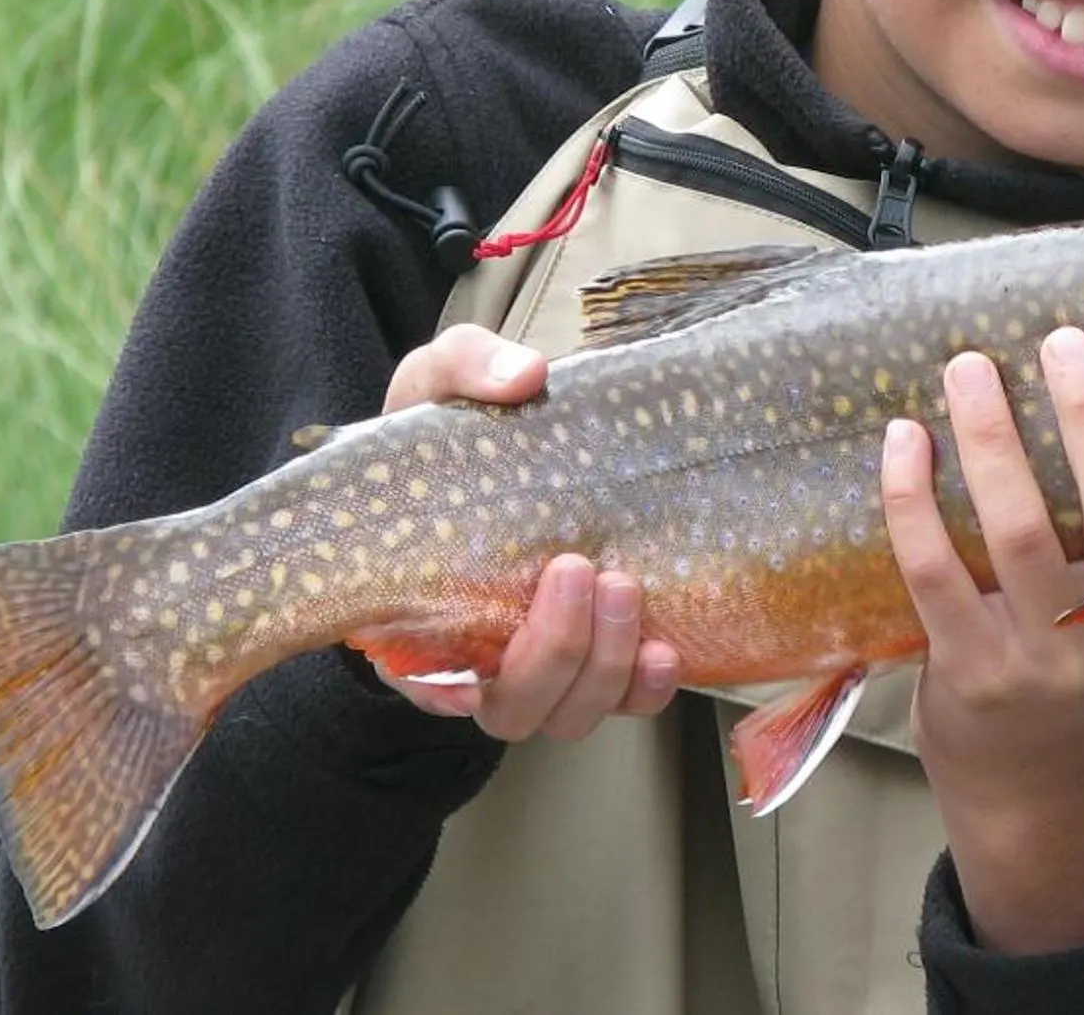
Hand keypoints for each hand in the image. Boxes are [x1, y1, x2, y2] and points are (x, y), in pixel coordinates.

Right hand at [351, 323, 680, 739]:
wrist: (490, 455)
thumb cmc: (446, 435)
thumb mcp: (436, 384)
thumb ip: (468, 367)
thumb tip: (525, 374)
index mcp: (417, 612)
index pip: (430, 682)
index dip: (459, 679)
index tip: (499, 617)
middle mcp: (476, 660)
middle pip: (516, 707)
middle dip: (556, 652)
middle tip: (582, 569)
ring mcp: (539, 665)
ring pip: (569, 715)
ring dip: (605, 668)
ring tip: (625, 588)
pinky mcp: (597, 659)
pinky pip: (622, 703)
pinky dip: (645, 689)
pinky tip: (666, 650)